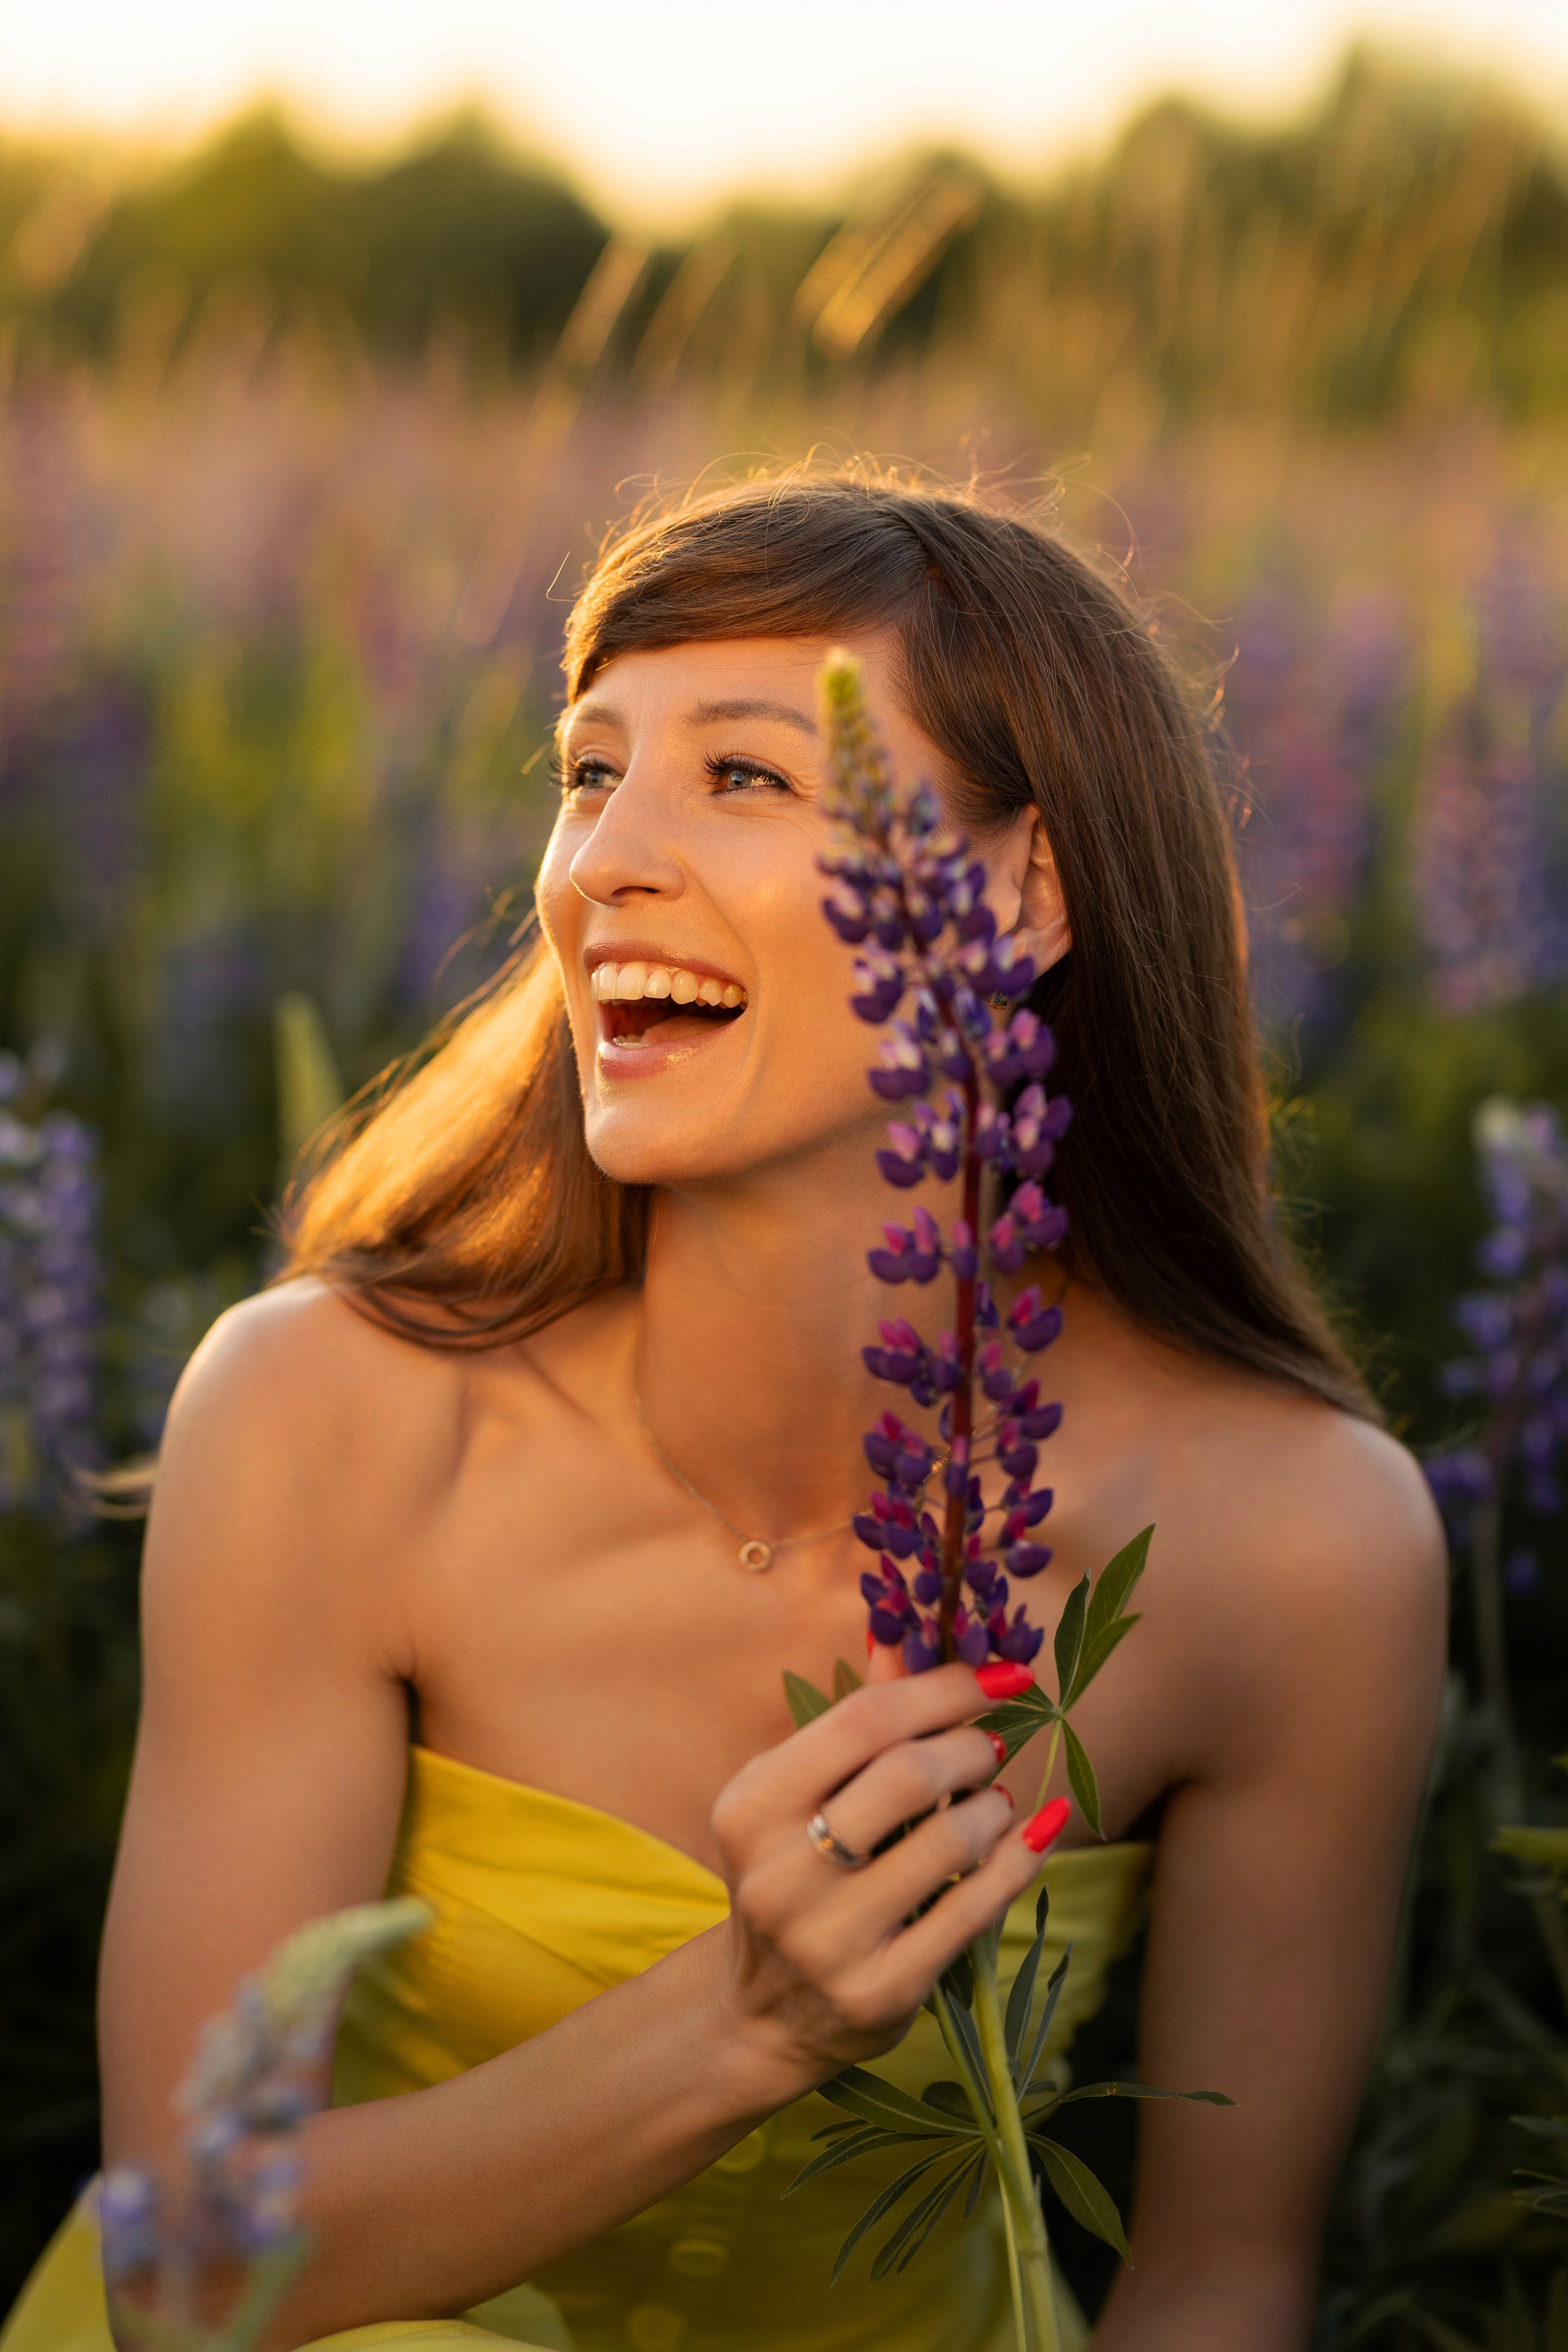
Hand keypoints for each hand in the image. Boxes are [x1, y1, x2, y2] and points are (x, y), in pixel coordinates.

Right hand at [709, 1662, 1048, 2089]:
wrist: (765, 2012)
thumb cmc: (792, 1874)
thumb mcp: (799, 1796)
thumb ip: (854, 1719)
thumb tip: (901, 1631)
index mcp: (751, 1806)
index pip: (862, 1720)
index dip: (943, 1688)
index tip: (1002, 1676)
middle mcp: (779, 1873)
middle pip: (907, 1774)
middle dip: (970, 1747)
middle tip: (991, 1746)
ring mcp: (828, 1940)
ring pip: (947, 1840)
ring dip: (992, 1806)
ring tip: (992, 1800)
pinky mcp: (879, 1993)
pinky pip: (974, 1909)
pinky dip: (1020, 1860)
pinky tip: (1037, 1831)